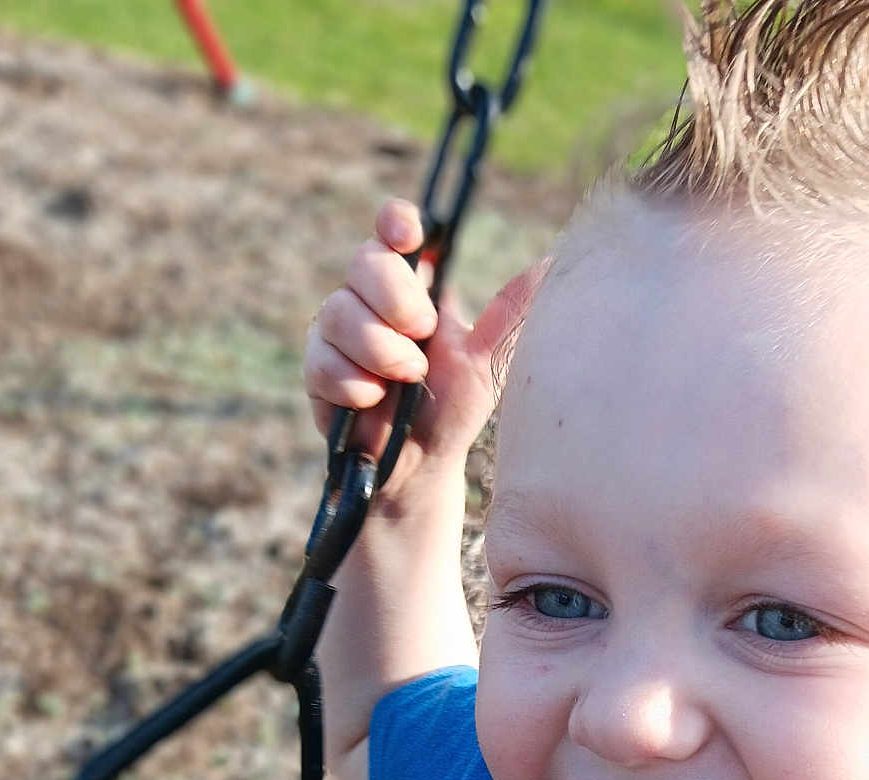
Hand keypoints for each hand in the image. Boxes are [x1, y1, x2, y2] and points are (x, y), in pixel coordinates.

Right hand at [304, 197, 545, 488]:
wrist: (421, 466)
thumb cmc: (452, 410)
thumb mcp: (487, 361)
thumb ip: (507, 314)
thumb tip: (552, 265)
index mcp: (411, 284)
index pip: (393, 229)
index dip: (396, 222)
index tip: (410, 234)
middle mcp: (369, 297)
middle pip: (364, 261)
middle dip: (396, 301)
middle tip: (423, 337)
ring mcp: (338, 330)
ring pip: (340, 312)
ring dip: (380, 352)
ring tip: (406, 381)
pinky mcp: (316, 368)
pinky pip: (324, 361)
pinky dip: (357, 386)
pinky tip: (373, 402)